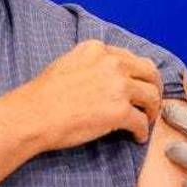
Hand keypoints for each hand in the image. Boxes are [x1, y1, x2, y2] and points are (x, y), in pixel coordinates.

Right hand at [14, 40, 161, 150]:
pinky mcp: (120, 111)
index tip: (139, 86)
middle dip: (154, 89)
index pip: (132, 58)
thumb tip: (108, 74)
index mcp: (99, 50)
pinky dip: (142, 131)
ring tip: (146, 121)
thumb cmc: (44, 95)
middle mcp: (112, 63)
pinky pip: (142, 121)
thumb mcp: (68, 63)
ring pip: (152, 96)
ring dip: (152, 111)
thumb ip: (92, 63)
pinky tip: (136, 137)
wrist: (33, 115)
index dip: (139, 75)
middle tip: (150, 104)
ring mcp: (118, 86)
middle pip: (150, 73)